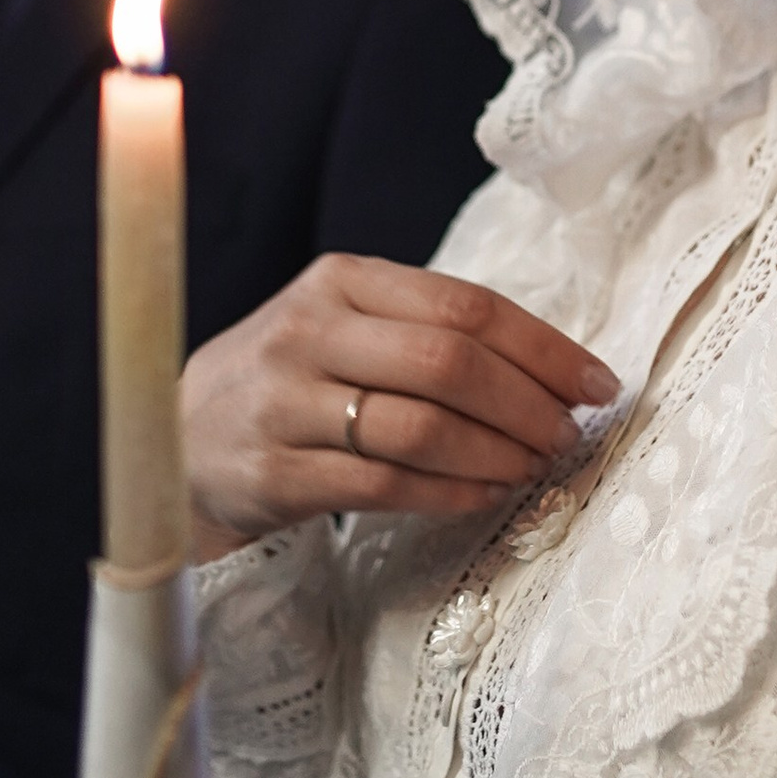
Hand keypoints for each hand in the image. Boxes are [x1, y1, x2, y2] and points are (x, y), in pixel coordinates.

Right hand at [183, 256, 615, 552]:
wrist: (179, 439)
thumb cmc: (293, 382)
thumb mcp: (343, 327)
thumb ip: (427, 332)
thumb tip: (555, 368)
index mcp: (340, 281)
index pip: (464, 306)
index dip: (544, 347)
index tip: (597, 383)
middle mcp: (307, 333)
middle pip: (448, 363)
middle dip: (528, 403)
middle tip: (568, 434)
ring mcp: (284, 404)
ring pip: (421, 427)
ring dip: (497, 453)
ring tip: (535, 467)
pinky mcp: (273, 472)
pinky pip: (384, 485)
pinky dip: (450, 493)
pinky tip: (484, 495)